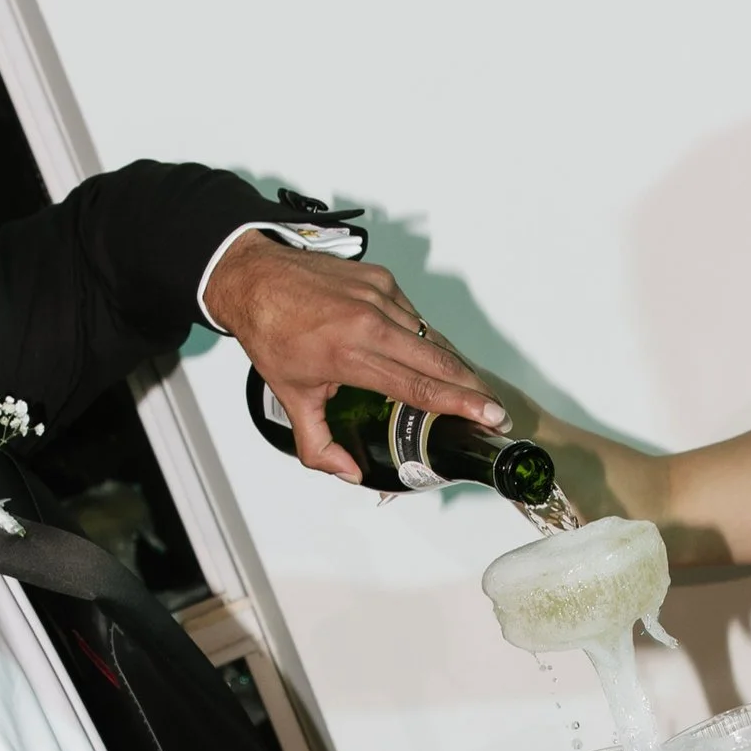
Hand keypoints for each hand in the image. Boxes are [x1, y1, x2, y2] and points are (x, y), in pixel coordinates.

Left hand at [202, 232, 505, 482]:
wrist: (254, 278)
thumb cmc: (271, 333)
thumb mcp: (290, 397)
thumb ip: (317, 445)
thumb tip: (349, 472)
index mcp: (350, 355)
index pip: (419, 387)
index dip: (460, 404)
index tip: (488, 416)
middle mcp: (370, 322)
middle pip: (439, 362)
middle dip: (473, 389)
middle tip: (495, 411)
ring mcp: (379, 296)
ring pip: (430, 338)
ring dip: (451, 365)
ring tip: (468, 389)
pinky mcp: (381, 280)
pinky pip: (415, 316)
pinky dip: (424, 338)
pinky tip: (428, 356)